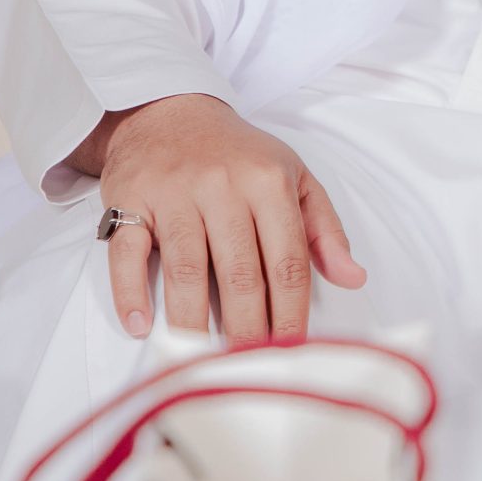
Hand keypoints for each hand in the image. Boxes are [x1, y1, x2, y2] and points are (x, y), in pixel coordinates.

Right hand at [91, 94, 365, 345]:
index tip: (292, 350)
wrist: (168, 111)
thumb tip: (354, 279)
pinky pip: (127, 252)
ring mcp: (174, 194)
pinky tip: (141, 325)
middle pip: (239, 272)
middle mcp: (223, 187)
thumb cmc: (239, 155)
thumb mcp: (294, 178)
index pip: (288, 261)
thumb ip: (325, 230)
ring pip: (186, 268)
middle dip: (247, 327)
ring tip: (201, 360)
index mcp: (269, 184)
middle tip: (248, 369)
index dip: (292, 311)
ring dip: (193, 321)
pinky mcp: (129, 200)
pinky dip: (131, 291)